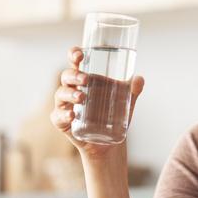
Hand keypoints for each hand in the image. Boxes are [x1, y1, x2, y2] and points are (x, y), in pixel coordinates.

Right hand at [50, 46, 145, 160]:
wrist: (110, 143)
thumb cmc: (115, 115)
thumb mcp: (126, 101)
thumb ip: (133, 90)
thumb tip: (139, 79)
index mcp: (85, 79)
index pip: (75, 62)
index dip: (74, 54)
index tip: (80, 54)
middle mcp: (72, 89)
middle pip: (66, 76)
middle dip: (74, 75)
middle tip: (86, 79)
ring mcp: (65, 105)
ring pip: (61, 94)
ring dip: (70, 93)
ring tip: (82, 97)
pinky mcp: (62, 121)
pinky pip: (58, 116)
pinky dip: (64, 115)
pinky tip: (72, 115)